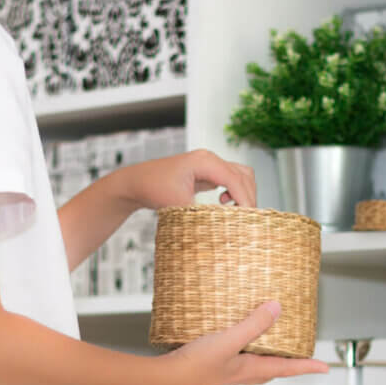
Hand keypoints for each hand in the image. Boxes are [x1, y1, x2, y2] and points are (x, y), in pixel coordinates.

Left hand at [120, 149, 257, 210]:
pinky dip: (235, 191)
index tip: (248, 218)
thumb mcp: (177, 204)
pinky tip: (222, 203)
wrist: (137, 182)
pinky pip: (231, 179)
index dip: (244, 198)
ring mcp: (209, 164)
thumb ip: (202, 213)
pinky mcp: (207, 172)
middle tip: (246, 219)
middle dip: (248, 197)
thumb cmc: (153, 188)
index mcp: (204, 161)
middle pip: (243, 175)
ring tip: (235, 211)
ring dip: (243, 193)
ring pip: (240, 175)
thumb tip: (223, 225)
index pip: (234, 179)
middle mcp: (210, 159)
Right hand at [164, 301, 328, 384]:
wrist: (166, 380)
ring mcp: (226, 371)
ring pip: (254, 364)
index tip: (325, 367)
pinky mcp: (212, 366)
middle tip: (299, 355)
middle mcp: (241, 373)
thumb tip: (276, 309)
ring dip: (265, 355)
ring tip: (269, 341)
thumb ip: (253, 324)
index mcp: (251, 370)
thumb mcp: (229, 340)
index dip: (307, 366)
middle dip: (288, 363)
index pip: (287, 368)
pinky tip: (233, 337)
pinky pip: (236, 357)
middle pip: (273, 369)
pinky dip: (243, 348)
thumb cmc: (196, 365)